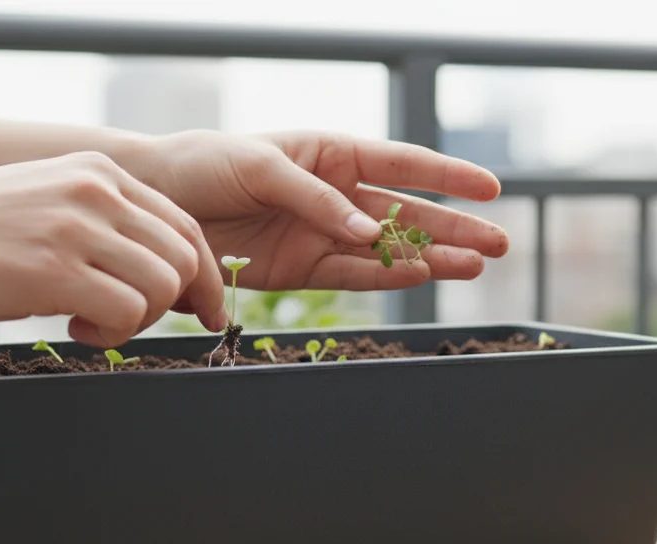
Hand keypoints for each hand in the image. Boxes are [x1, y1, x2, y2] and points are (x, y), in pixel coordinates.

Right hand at [0, 151, 226, 346]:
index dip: (202, 276)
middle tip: (127, 323)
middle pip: (185, 258)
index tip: (200, 310)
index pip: (184, 226)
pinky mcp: (53, 270)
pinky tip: (73, 331)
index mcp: (97, 173)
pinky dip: (112, 334)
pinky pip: (127, 312)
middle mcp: (95, 192)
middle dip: (173, 304)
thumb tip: (144, 266)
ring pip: (163, 286)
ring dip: (137, 320)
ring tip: (90, 325)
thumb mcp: (40, 201)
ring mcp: (76, 228)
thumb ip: (93, 221)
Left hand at [124, 130, 509, 297]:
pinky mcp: (303, 269)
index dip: (447, 175)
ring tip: (474, 267)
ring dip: (431, 259)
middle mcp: (335, 194)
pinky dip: (386, 279)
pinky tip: (421, 279)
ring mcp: (322, 233)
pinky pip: (353, 275)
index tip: (490, 187)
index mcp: (330, 153)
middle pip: (407, 212)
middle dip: (454, 227)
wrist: (158, 203)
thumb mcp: (259, 167)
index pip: (400, 164)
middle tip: (498, 244)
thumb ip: (316, 199)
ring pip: (389, 249)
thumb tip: (370, 230)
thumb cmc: (206, 165)